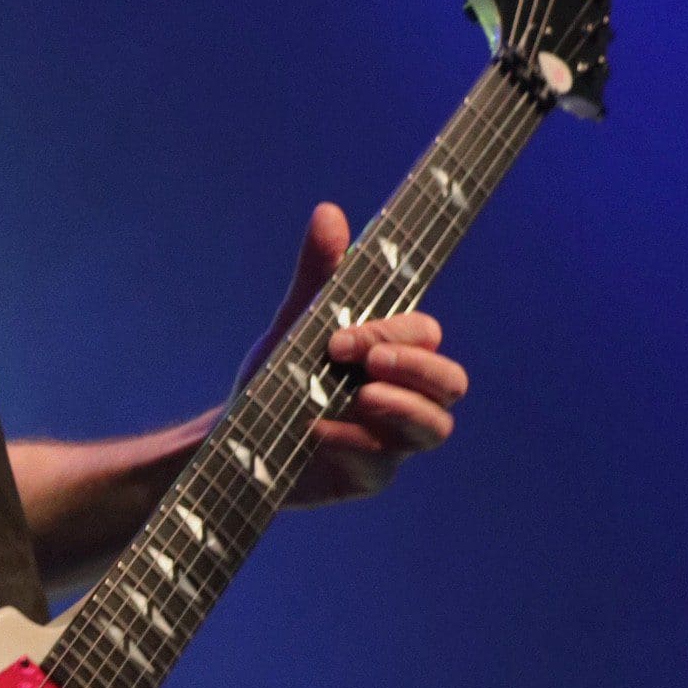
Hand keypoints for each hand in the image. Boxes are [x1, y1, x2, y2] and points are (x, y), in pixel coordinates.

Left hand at [241, 202, 469, 505]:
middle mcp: (406, 396)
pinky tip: (316, 431)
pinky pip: (382, 464)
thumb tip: (328, 211)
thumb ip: (318, 275)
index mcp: (396, 355)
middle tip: (368, 362)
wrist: (236, 436)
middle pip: (450, 383)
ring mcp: (394, 440)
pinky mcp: (370, 476)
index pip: (426, 336)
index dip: (393, 333)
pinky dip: (351, 443)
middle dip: (415, 368)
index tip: (340, 336)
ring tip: (358, 397)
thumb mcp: (295, 322)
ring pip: (434, 428)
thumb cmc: (276, 377)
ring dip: (401, 408)